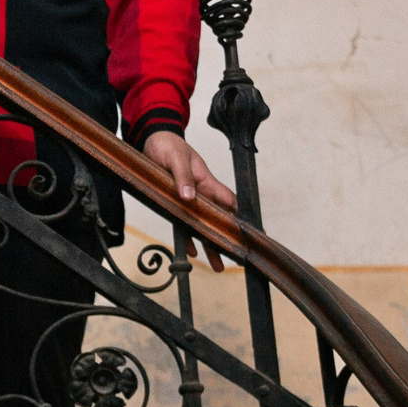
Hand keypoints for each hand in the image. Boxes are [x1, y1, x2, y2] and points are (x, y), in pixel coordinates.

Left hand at [141, 130, 235, 270]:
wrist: (152, 140)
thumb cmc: (168, 146)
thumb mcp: (176, 159)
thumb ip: (183, 177)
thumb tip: (189, 197)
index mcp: (206, 182)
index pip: (229, 202)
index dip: (242, 217)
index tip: (255, 234)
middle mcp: (200, 194)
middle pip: (218, 220)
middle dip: (228, 240)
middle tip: (238, 259)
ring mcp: (188, 199)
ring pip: (202, 226)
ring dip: (209, 245)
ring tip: (218, 266)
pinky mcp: (173, 202)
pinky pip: (183, 224)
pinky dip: (188, 238)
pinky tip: (193, 251)